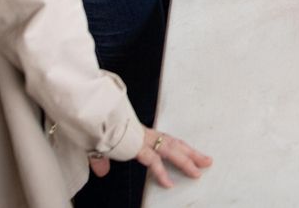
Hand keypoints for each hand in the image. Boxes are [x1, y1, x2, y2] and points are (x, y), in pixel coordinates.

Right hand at [88, 127, 212, 187]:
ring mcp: (143, 140)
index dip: (178, 148)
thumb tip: (101, 171)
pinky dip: (161, 173)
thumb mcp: (99, 147)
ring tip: (198, 172)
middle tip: (207, 161)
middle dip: (192, 153)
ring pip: (171, 151)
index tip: (190, 154)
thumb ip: (102, 159)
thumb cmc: (95, 125)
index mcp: (140, 133)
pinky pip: (153, 161)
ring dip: (186, 161)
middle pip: (175, 144)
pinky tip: (169, 183)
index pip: (165, 140)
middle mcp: (146, 135)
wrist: (91, 115)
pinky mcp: (136, 147)